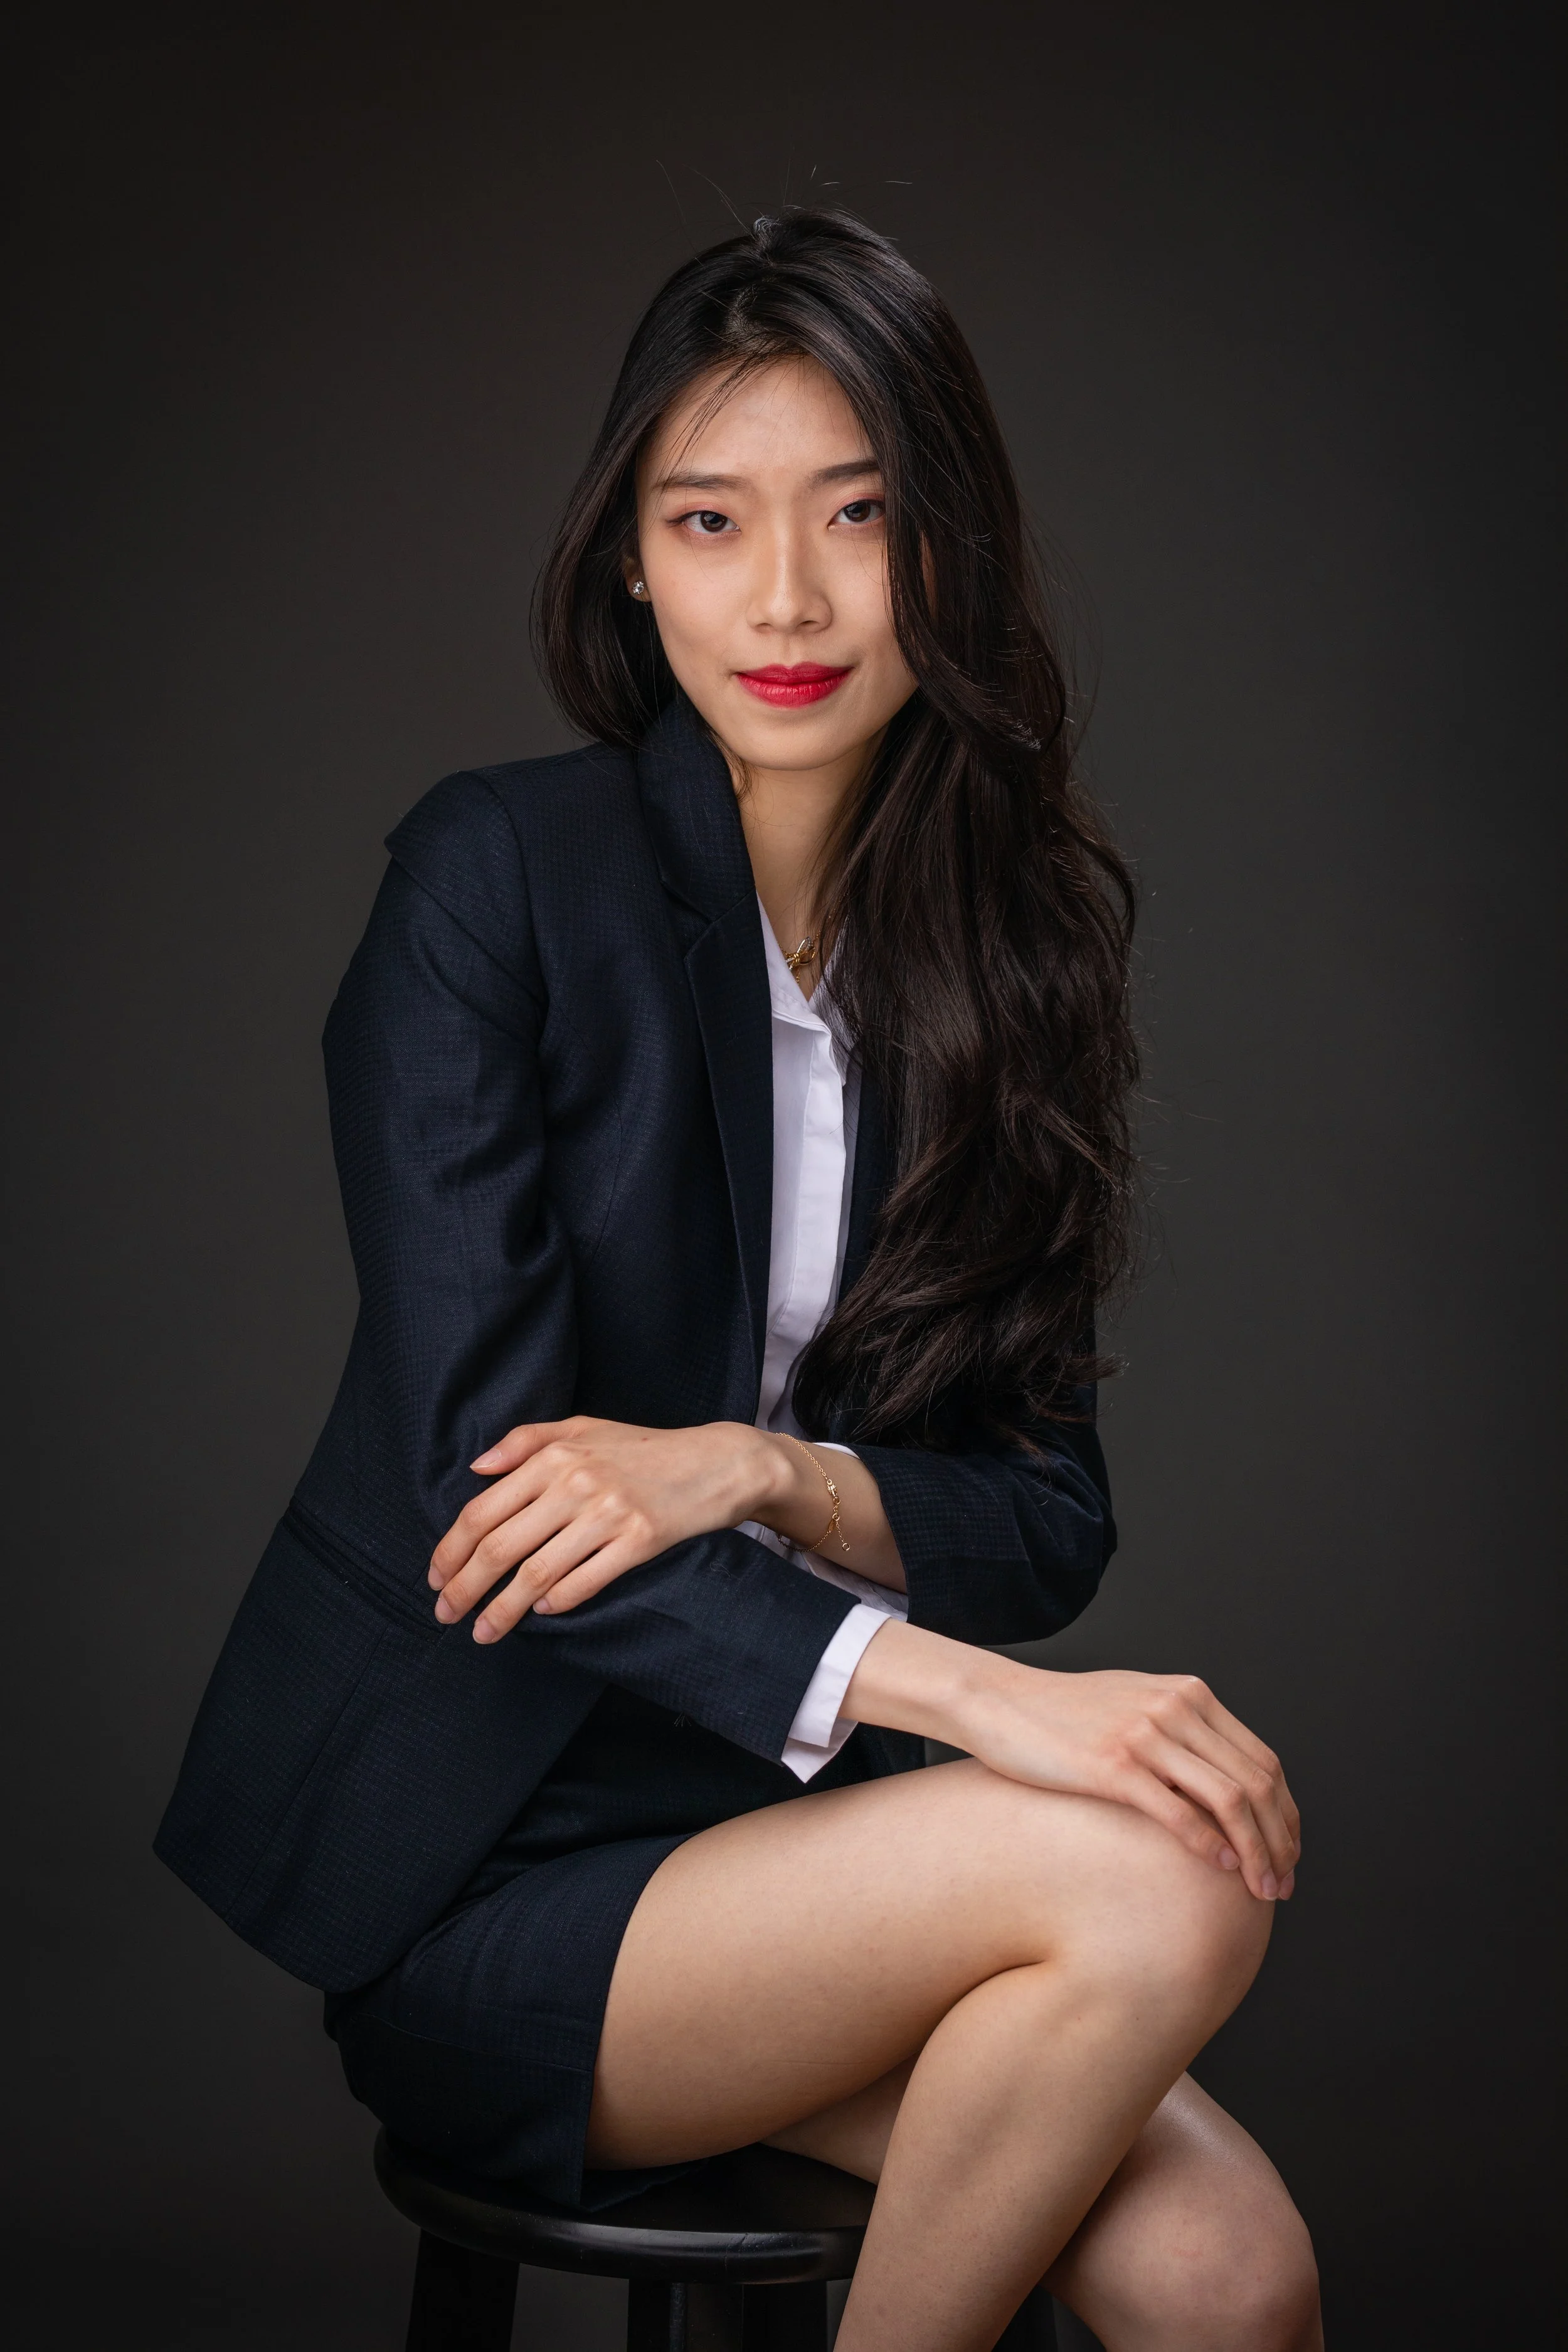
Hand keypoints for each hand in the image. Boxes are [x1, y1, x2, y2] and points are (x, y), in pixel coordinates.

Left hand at [429, 1416, 783, 1641]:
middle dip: (464, 1588)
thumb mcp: (583, 1427)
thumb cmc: (642, 1449)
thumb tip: (476, 1467)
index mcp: (555, 1455)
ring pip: (536, 1573)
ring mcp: (609, 1513)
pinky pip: (584, 1582)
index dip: (450, 1550)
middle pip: (500, 1547)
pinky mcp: (640, 1541)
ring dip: (502, 1611)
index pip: (482, 1510)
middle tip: (445, 1614)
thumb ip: (525, 1441)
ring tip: (483, 1633)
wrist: (716, 1463)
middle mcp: (577, 1483)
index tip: (436, 1577)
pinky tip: (541, 1613)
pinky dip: (556, 1602)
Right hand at [845, 1624, 1300, 1902]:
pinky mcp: (1113, 1764)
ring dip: (1257, 1852)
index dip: (1286, 1813)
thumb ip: (1180, 1730)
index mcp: (1188, 1694)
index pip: (1263, 1760)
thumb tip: (1218, 1781)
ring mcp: (1145, 1734)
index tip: (1289, 1853)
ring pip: (1230, 1800)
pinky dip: (1210, 1845)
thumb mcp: (1134, 1704)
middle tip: (1285, 1884)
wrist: (998, 1701)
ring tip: (1263, 1890)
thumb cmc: (1063, 1714)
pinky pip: (1179, 1811)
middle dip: (1281, 1840)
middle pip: (1258, 1782)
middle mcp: (1176, 1708)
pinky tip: (1223, 1870)